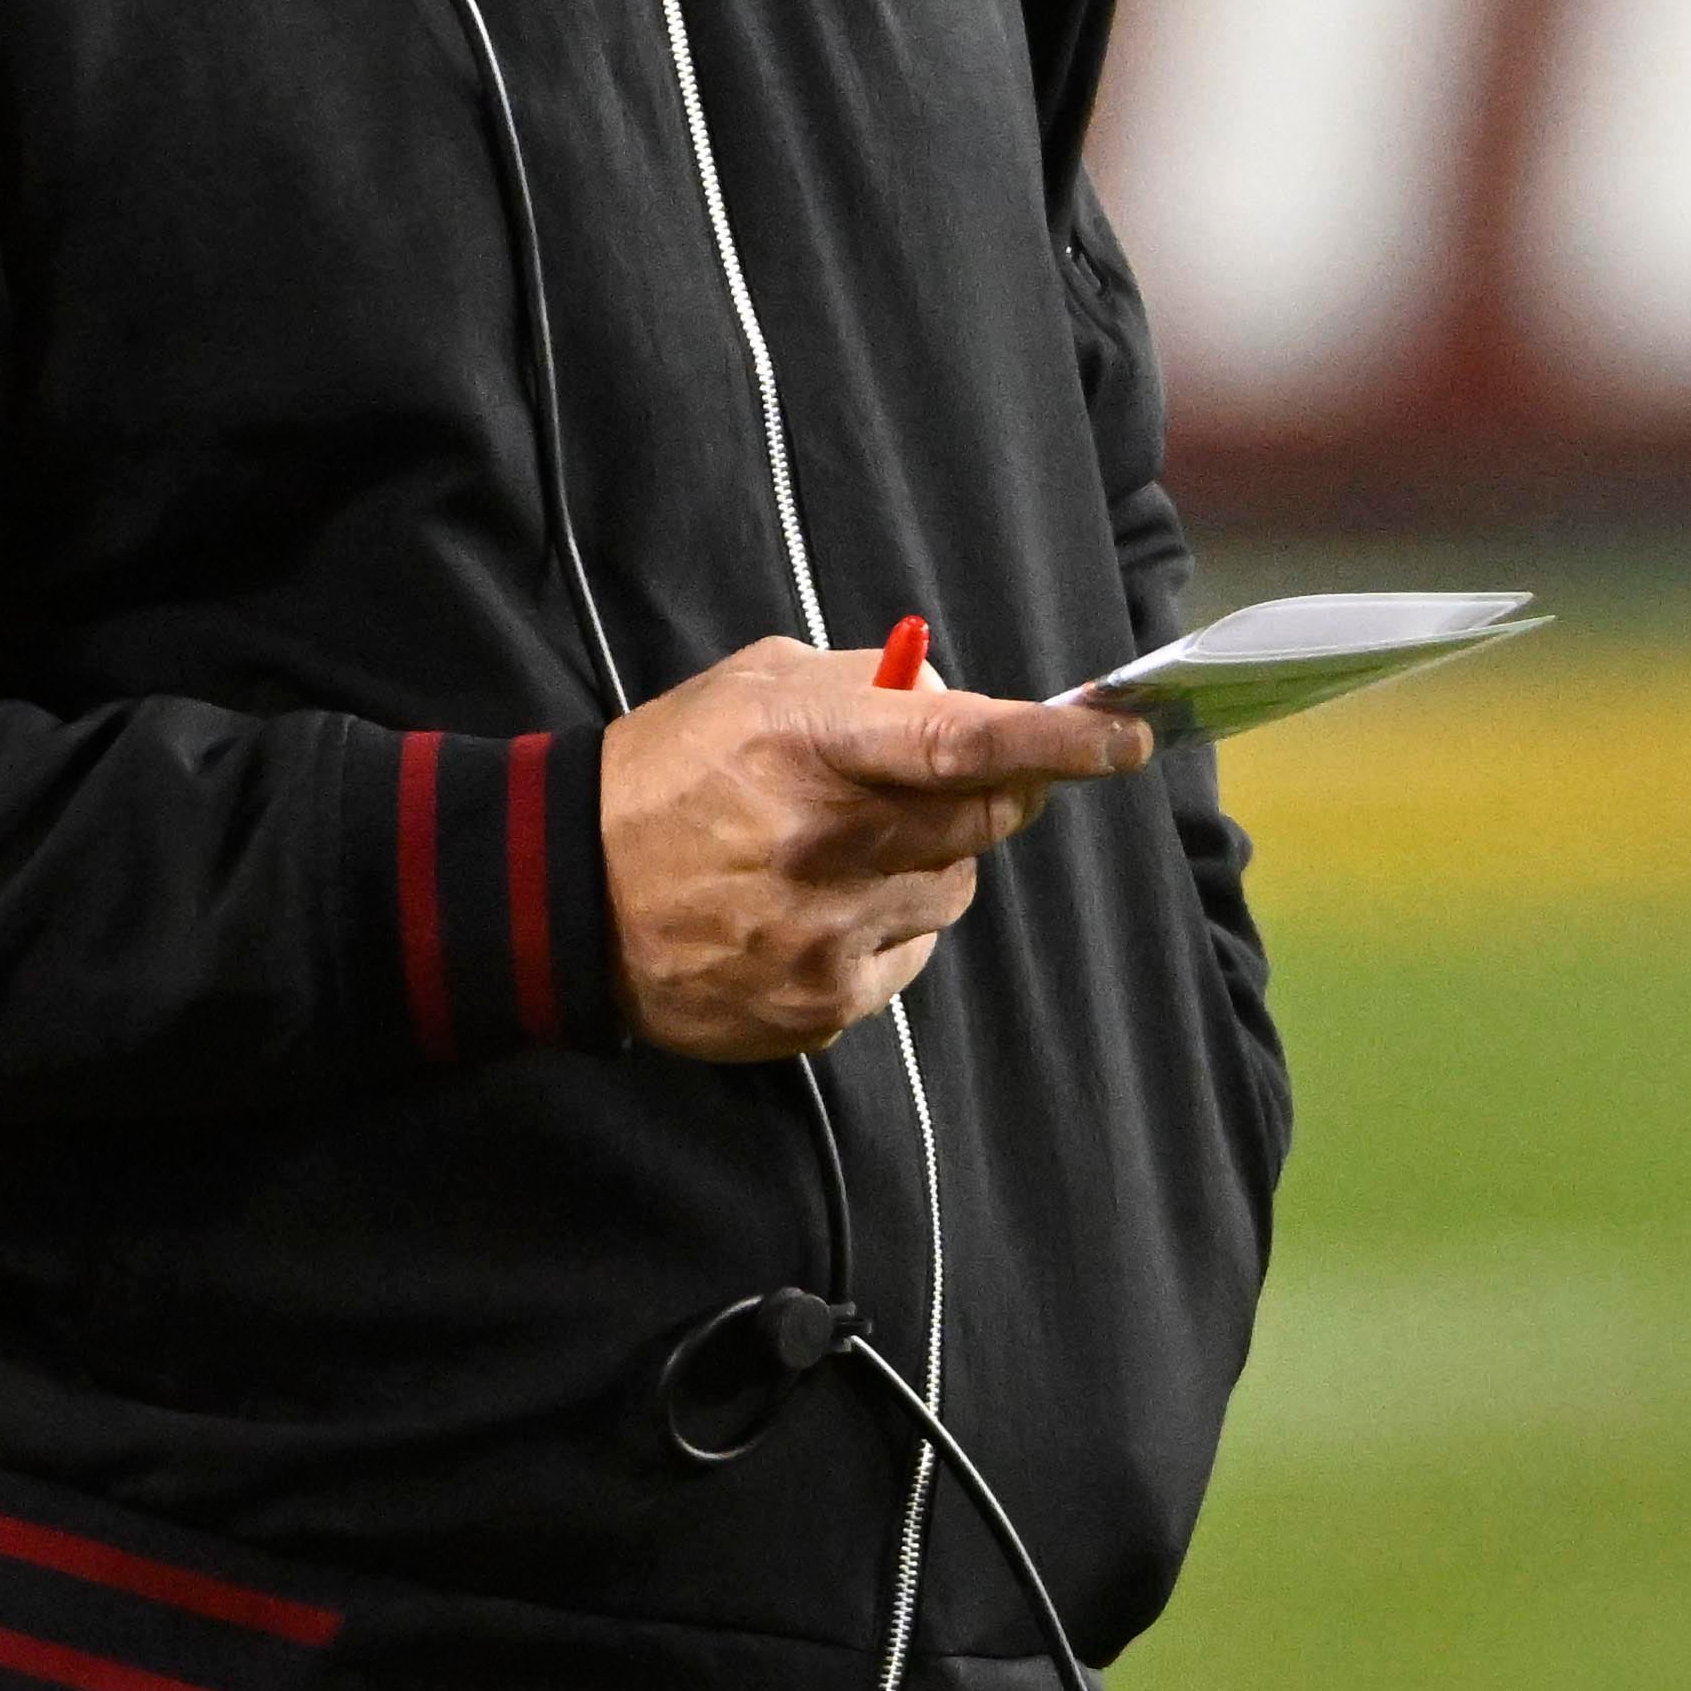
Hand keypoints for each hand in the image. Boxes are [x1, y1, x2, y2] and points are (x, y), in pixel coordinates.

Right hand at [598, 638, 1150, 1060]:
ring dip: (927, 863)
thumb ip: (872, 686)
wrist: (566, 893)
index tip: (1124, 738)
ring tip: (842, 851)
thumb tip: (969, 704)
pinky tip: (815, 909)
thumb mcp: (761, 684)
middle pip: (982, 822)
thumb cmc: (672, 769)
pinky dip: (886, 928)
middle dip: (994, 793)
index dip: (1055, 744)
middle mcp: (823, 846)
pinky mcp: (818, 1005)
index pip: (962, 744)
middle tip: (957, 778)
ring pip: (952, 892)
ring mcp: (823, 936)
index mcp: (809, 749)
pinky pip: (908, 959)